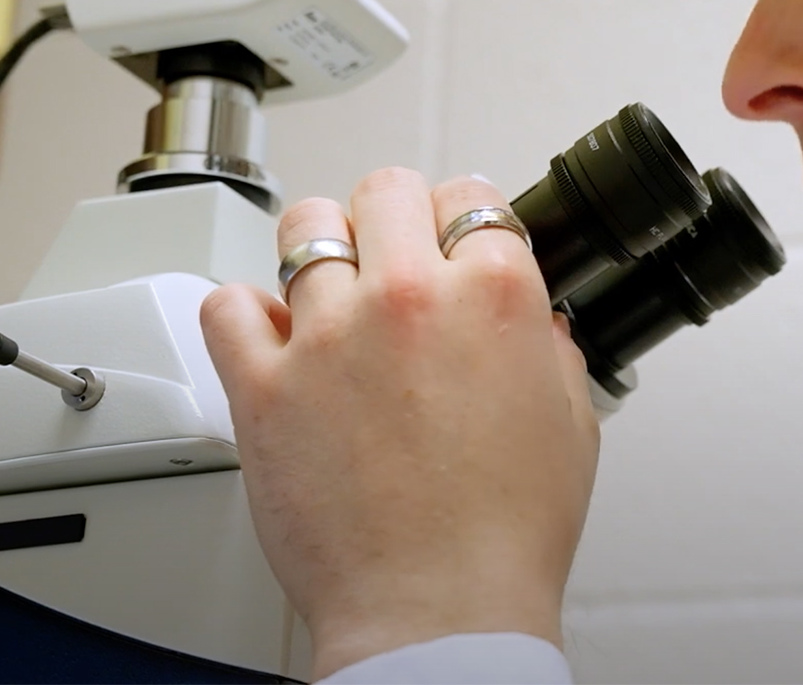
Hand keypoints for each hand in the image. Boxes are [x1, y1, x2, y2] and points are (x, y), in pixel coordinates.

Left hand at [200, 170, 600, 679]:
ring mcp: (329, 336)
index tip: (458, 240)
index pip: (476, 199)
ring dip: (323, 248)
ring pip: (306, 226)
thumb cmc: (504, 537)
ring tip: (332, 285)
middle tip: (398, 255)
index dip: (468, 220)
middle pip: (388, 191)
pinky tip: (273, 334)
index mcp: (495, 296)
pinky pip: (228, 304)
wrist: (438, 612)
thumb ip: (551, 353)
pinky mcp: (263, 384)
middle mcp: (409, 298)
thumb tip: (532, 326)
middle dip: (398, 218)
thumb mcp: (573, 426)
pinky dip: (246, 311)